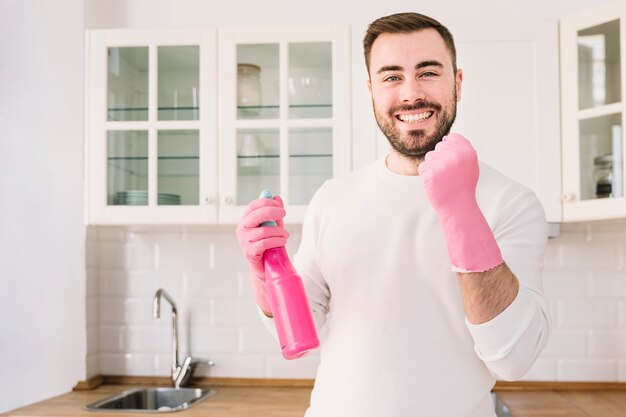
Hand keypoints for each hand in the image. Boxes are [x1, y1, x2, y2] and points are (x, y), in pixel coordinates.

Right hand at [235, 195, 288, 313]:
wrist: (265, 267)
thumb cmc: (268, 244)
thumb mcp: (272, 226)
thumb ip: (274, 212)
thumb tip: (277, 197)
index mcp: (246, 219)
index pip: (254, 205)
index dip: (267, 202)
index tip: (280, 205)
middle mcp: (242, 228)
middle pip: (257, 214)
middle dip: (273, 212)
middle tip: (284, 213)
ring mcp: (244, 240)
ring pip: (265, 230)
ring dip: (279, 231)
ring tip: (285, 235)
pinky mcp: (249, 252)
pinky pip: (265, 243)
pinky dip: (277, 241)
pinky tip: (282, 241)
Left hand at [417, 133, 477, 214]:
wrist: (458, 206)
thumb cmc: (463, 186)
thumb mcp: (470, 165)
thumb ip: (462, 149)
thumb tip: (446, 138)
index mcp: (468, 151)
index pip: (451, 138)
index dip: (449, 149)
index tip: (452, 162)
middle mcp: (456, 155)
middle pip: (439, 147)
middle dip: (440, 159)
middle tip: (448, 174)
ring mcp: (443, 163)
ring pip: (429, 157)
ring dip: (433, 167)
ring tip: (442, 179)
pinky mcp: (431, 172)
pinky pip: (422, 167)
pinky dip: (426, 175)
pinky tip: (435, 183)